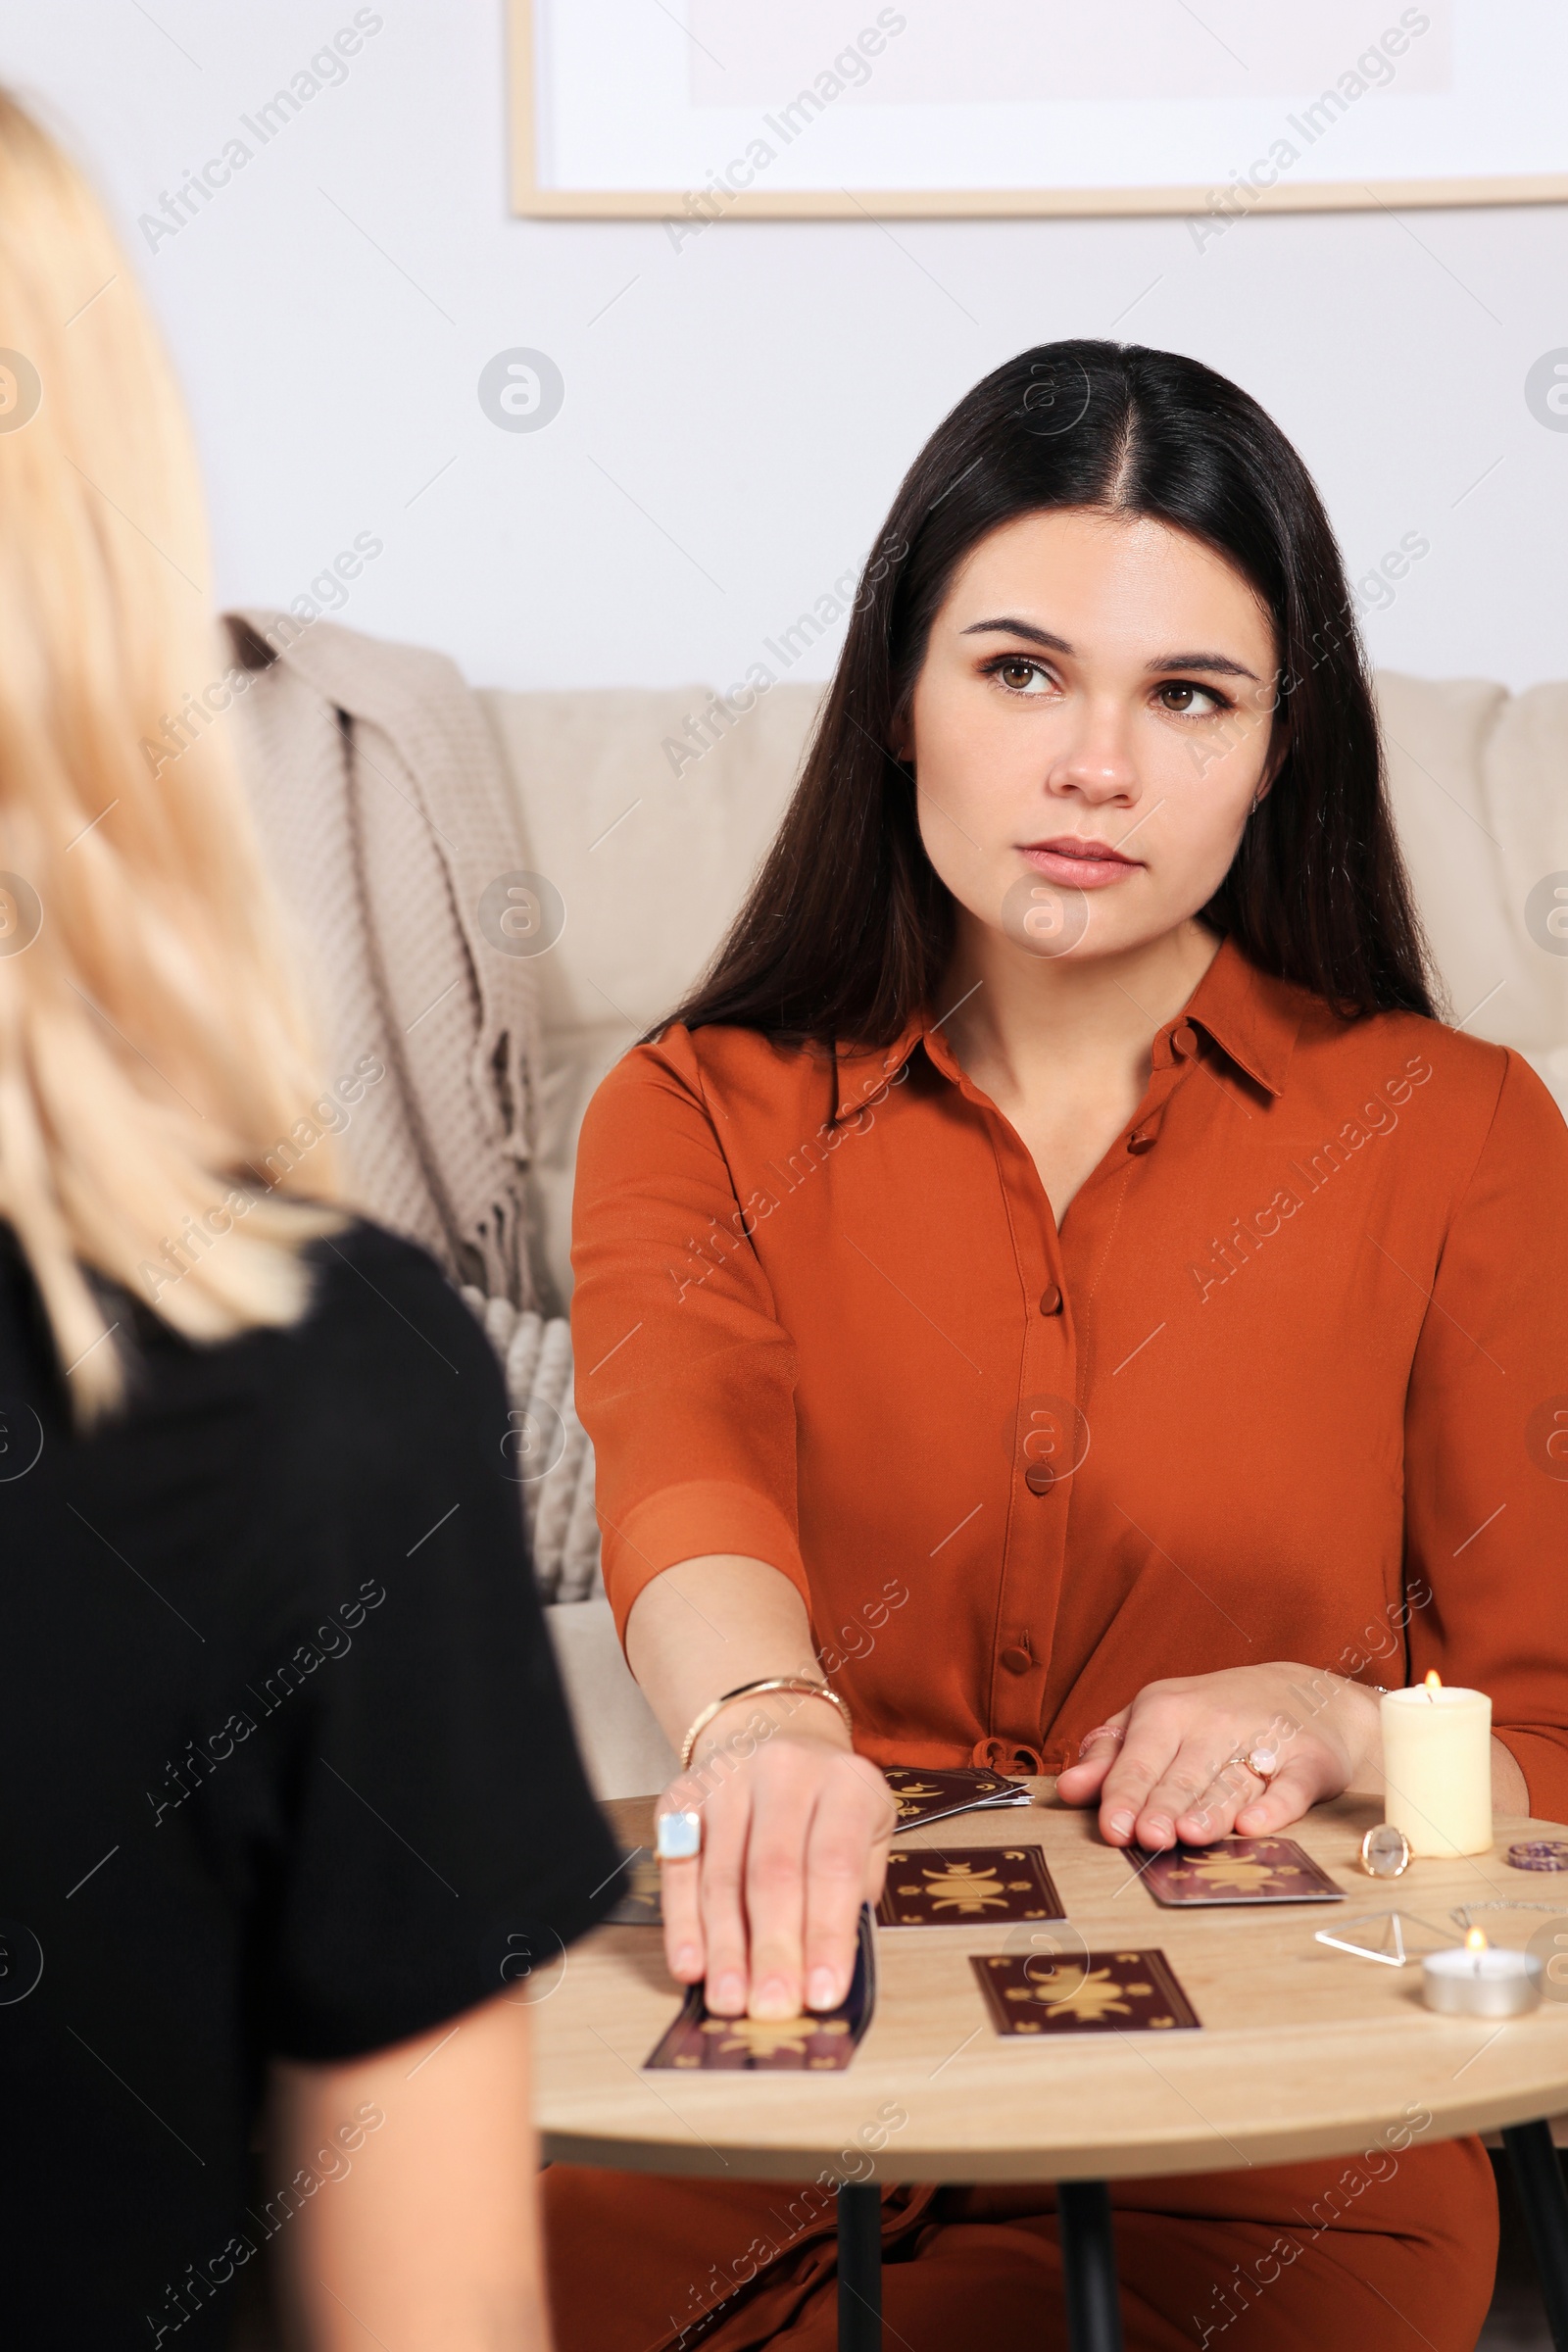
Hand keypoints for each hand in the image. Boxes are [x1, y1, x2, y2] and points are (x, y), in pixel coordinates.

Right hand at [656, 1698, 895, 2019]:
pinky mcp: (683, 1795)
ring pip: (722, 1875)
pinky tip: (690, 1963)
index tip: (823, 1993)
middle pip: (773, 1873)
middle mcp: (784, 1771)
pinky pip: (679, 1867)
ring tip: (731, 2000)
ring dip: (725, 1948)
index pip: (834, 1866)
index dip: (827, 1934)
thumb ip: (854, 1894)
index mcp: (844, 1781)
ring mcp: (727, 1779)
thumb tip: (828, 1973)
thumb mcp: (868, 1831)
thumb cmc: (829, 1804)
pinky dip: (682, 1922)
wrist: (776, 1734)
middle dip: (772, 1949)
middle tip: (771, 2007)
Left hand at [1053, 1664, 1380, 1849]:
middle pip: (1183, 1775)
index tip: (1112, 1828)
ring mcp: (1264, 1740)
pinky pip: (1290, 1787)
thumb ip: (1110, 1754)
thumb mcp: (1154, 1719)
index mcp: (1167, 1709)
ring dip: (1211, 1810)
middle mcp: (1214, 1721)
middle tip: (1147, 1837)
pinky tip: (1254, 1824)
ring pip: (1231, 1784)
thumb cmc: (1212, 1716)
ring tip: (1190, 1835)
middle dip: (1163, 1805)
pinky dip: (1275, 1806)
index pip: (1139, 1760)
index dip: (1125, 1794)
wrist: (1304, 1693)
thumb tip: (1068, 1789)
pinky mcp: (1309, 1762)